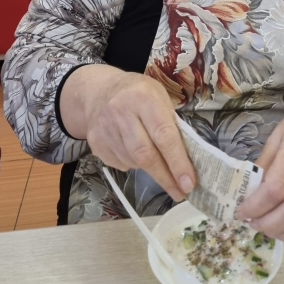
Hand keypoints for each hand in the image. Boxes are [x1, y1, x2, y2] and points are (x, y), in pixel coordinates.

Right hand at [81, 70, 194, 201]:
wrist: (98, 92)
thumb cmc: (138, 93)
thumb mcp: (160, 96)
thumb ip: (171, 122)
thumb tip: (186, 157)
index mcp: (144, 98)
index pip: (164, 135)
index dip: (177, 162)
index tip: (188, 182)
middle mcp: (121, 112)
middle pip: (145, 154)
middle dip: (165, 177)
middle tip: (180, 192)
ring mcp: (105, 129)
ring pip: (133, 162)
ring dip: (149, 168)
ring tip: (157, 162)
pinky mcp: (95, 144)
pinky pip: (120, 164)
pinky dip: (132, 164)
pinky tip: (135, 153)